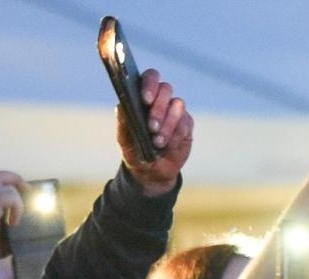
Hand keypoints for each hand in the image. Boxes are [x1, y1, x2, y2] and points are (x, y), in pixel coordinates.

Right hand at [0, 171, 25, 265]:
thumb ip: (2, 227)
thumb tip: (22, 230)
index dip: (3, 185)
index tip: (16, 194)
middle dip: (15, 179)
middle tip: (28, 190)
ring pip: (6, 184)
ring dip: (17, 202)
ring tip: (16, 220)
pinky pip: (10, 196)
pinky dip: (17, 208)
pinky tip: (13, 223)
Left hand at [121, 69, 192, 196]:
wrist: (151, 171)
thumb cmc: (135, 150)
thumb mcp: (124, 138)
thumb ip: (123, 121)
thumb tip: (122, 105)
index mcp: (144, 96)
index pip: (150, 78)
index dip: (150, 84)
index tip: (146, 99)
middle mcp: (161, 100)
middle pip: (166, 89)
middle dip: (159, 108)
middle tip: (152, 127)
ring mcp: (175, 111)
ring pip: (177, 105)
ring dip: (167, 124)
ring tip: (158, 142)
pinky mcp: (186, 125)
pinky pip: (185, 123)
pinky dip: (176, 135)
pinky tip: (167, 146)